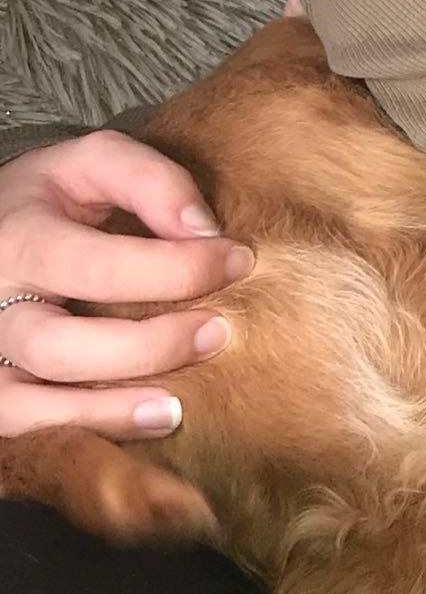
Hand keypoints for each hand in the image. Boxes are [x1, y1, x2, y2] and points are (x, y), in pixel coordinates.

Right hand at [0, 131, 254, 438]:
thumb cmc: (56, 199)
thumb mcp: (94, 163)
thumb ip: (151, 181)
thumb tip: (203, 230)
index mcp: (21, 239)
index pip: (99, 266)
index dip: (177, 270)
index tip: (236, 261)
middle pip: (59, 347)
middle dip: (147, 347)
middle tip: (216, 332)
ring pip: (31, 403)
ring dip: (109, 410)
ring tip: (176, 407)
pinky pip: (26, 427)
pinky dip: (83, 430)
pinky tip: (146, 422)